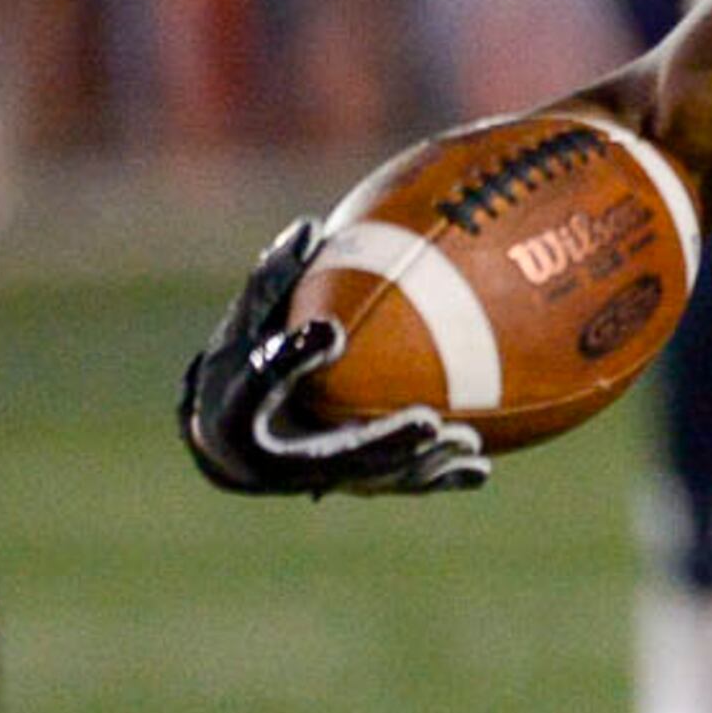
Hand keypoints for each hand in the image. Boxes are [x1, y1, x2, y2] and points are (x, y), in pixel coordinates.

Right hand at [177, 222, 487, 499]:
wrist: (232, 439)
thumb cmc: (240, 367)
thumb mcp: (245, 325)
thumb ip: (271, 283)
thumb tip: (309, 227)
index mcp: (237, 413)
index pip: (262, 380)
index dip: (293, 357)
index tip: (329, 330)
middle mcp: (277, 460)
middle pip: (336, 456)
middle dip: (384, 443)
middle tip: (429, 422)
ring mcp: (319, 479)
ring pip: (375, 480)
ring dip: (421, 466)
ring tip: (466, 444)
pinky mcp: (352, 486)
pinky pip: (397, 486)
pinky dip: (437, 481)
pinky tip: (479, 471)